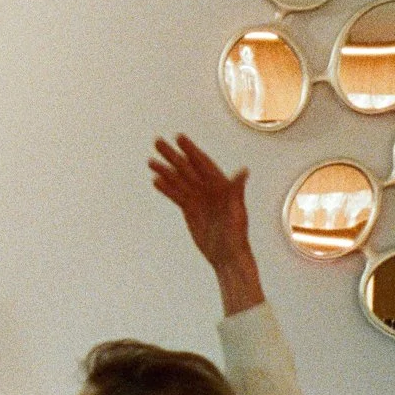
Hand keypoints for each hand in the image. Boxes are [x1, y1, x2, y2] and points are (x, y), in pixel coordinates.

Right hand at [149, 133, 262, 313]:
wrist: (227, 256)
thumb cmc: (237, 235)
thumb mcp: (237, 211)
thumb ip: (237, 190)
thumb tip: (244, 171)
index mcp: (221, 186)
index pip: (203, 164)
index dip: (191, 150)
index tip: (180, 138)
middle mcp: (209, 189)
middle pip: (187, 168)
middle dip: (172, 155)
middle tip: (157, 142)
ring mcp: (198, 199)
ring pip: (179, 180)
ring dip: (165, 170)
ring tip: (150, 161)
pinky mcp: (190, 210)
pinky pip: (176, 195)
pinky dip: (166, 188)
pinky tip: (156, 180)